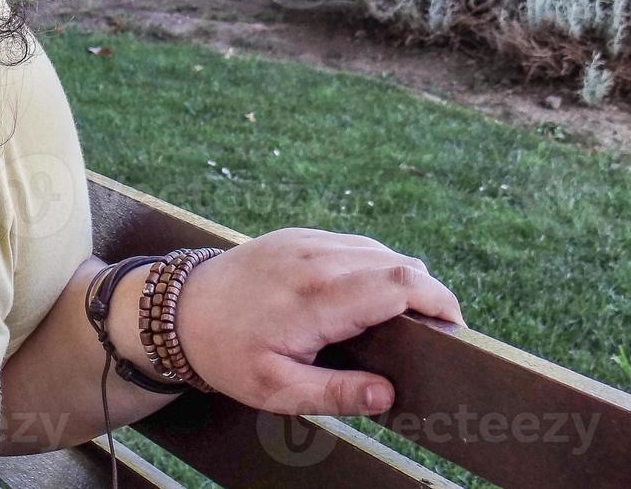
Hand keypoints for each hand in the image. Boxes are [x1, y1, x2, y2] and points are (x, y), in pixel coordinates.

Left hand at [173, 227, 464, 415]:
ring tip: (405, 318)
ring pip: (378, 249)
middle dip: (428, 294)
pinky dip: (373, 265)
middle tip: (434, 332)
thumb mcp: (277, 389)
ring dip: (401, 278)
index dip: (439, 302)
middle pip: (399, 263)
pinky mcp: (296, 235)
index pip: (400, 284)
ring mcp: (305, 240)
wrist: (176, 309)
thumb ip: (336, 393)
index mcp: (318, 297)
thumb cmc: (225, 353)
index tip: (454, 329)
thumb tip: (387, 395)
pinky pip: (351, 243)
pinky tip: (368, 296)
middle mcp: (316, 258)